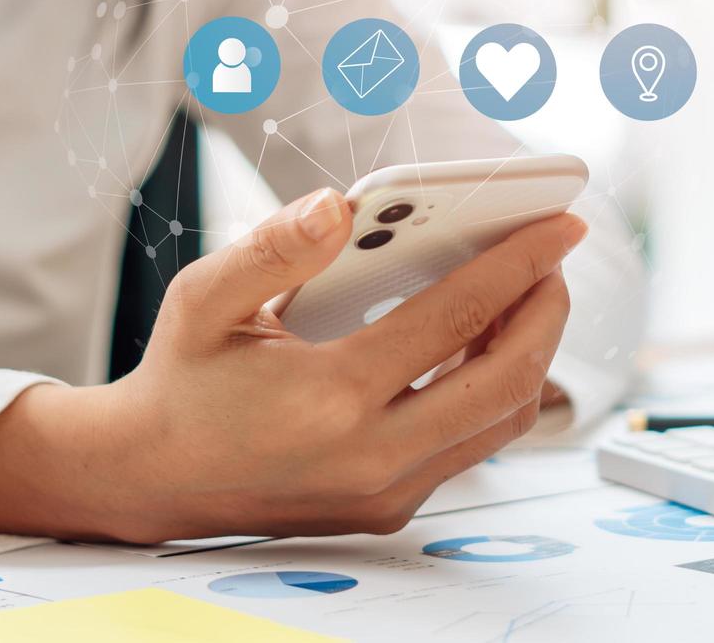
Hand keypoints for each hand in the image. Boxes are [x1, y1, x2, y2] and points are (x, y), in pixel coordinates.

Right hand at [0, 188, 586, 542]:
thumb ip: (271, 248)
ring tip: (527, 295)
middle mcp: (370, 456)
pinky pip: (472, 447)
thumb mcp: (203, 299)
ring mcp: (386, 491)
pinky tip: (483, 345)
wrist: (152, 477)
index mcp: (328, 398)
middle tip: (555, 259)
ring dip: (530, 355)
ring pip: (501, 423)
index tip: (560, 224)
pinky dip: (495, 392)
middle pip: (506, 382)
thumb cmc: (183, 379)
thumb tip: (341, 205)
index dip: (517, 264)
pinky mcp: (391, 507)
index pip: (455, 322)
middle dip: (548, 312)